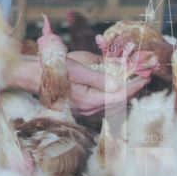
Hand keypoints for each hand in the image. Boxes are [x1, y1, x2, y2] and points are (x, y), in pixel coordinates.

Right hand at [7, 53, 150, 115]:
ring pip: (111, 101)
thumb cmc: (51, 67)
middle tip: (144, 73)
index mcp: (88, 99)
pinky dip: (112, 90)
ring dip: (123, 89)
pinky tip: (115, 80)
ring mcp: (84, 109)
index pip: (120, 94)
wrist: (29, 75)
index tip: (146, 74)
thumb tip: (120, 82)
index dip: (136, 84)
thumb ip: (100, 75)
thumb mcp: (77, 66)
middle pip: (118, 100)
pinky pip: (102, 100)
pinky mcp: (81, 105)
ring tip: (133, 76)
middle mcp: (87, 108)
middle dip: (133, 87)